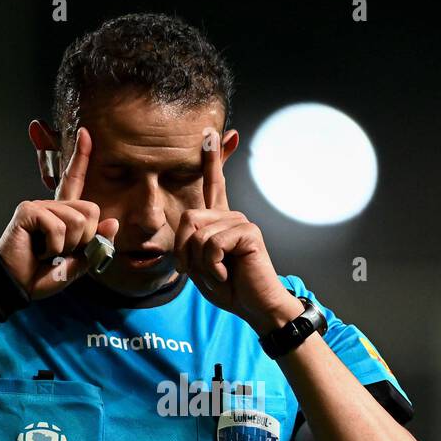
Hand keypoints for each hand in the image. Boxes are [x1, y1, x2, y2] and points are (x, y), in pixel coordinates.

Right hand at [0, 125, 120, 299]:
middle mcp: (52, 205)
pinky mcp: (28, 211)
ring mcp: (39, 205)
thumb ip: (97, 244)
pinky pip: (58, 226)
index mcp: (63, 214)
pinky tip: (40, 251)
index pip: (75, 181)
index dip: (81, 158)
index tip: (85, 132)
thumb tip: (112, 222)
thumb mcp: (79, 263)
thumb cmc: (43, 274)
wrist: (17, 285)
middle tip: (61, 251)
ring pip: (77, 220)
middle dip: (84, 238)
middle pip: (91, 210)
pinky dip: (54, 247)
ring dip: (67, 245)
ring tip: (48, 252)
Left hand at [173, 128, 301, 333]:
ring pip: (199, 235)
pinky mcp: (248, 232)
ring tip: (219, 274)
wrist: (254, 307)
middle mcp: (231, 216)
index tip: (210, 133)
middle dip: (186, 251)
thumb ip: (190, 242)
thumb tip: (190, 221)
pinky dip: (213, 267)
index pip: (213, 185)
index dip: (212, 159)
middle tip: (201, 272)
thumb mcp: (198, 265)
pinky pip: (213, 244)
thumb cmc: (228, 287)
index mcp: (219, 221)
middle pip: (188, 218)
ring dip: (201, 264)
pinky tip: (227, 274)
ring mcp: (241, 222)